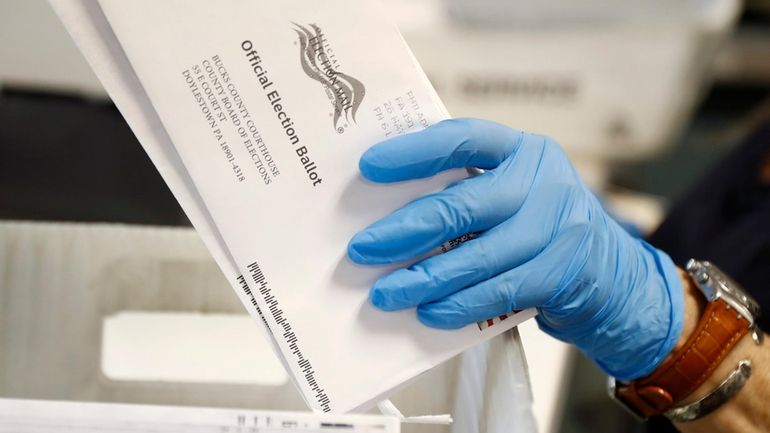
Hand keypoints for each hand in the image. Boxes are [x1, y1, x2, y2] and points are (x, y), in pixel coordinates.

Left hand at [348, 118, 683, 379]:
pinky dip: (460, 305)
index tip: (369, 166)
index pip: (464, 138)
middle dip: (405, 230)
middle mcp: (543, 180)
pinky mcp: (563, 272)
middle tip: (363, 249)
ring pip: (478, 256)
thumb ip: (466, 191)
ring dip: (425, 278)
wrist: (610, 273)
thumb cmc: (538, 226)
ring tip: (385, 293)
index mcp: (520, 150)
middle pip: (463, 204)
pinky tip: (428, 313)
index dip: (415, 151)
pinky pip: (500, 291)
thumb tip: (385, 212)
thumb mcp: (511, 193)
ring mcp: (558, 226)